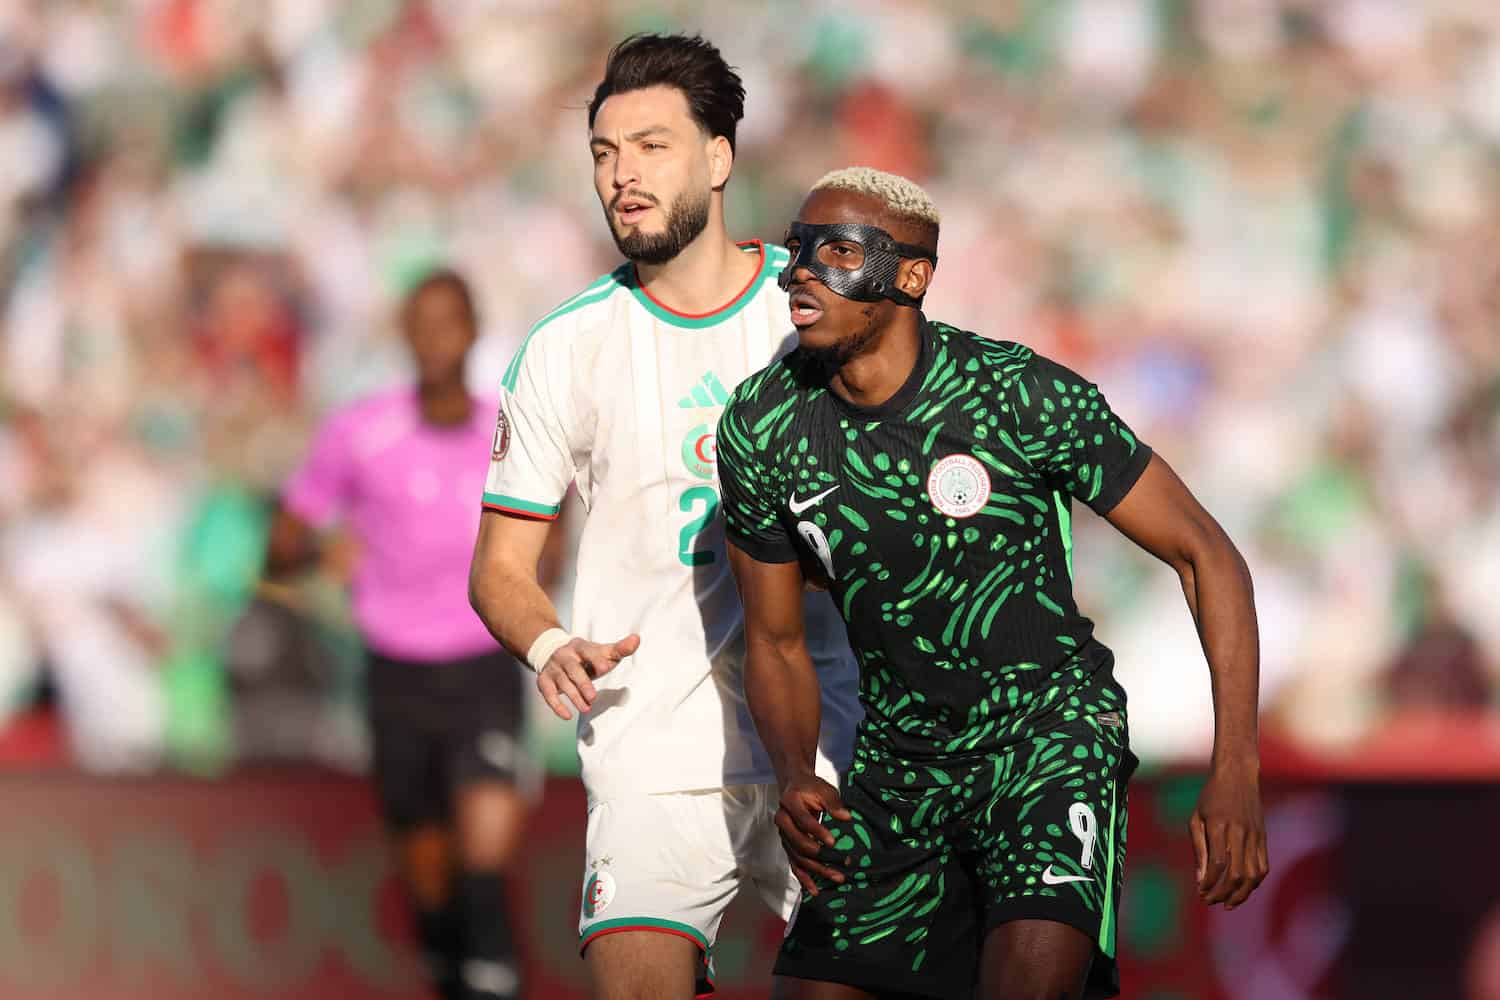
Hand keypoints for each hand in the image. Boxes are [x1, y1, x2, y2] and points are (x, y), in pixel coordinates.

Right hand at [536, 634, 639, 719]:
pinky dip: (556, 705)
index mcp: (580, 646)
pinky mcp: (544, 681)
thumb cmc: (586, 657)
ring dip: (574, 697)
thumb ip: (619, 649)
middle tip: (593, 697)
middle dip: (583, 683)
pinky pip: (548, 694)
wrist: (553, 653)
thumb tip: (637, 639)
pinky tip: (567, 716)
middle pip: (572, 668)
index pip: (588, 651)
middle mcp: (564, 656)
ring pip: (562, 682)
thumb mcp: (601, 652)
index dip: (596, 659)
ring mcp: (553, 668)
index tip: (606, 667)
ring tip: (586, 709)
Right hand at [775, 774, 851, 895]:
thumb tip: (846, 817)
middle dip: (820, 856)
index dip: (817, 832)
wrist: (794, 788)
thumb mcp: (824, 789)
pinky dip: (804, 878)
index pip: (803, 821)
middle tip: (842, 863)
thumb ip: (834, 803)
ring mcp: (784, 836)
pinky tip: (815, 889)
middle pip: (799, 844)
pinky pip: (794, 864)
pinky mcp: (788, 846)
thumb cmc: (811, 788)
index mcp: (790, 803)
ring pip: (798, 857)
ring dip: (817, 870)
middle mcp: (782, 821)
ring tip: (837, 877)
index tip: (833, 842)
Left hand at [1190, 758, 1268, 909]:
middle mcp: (1240, 832)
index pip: (1217, 864)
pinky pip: (1263, 866)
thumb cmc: (1211, 797)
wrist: (1238, 776)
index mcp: (1219, 826)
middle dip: (1224, 893)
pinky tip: (1243, 889)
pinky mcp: (1264, 838)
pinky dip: (1254, 882)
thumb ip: (1199, 849)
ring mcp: (1255, 836)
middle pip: (1237, 874)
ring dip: (1242, 894)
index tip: (1201, 892)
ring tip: (1228, 903)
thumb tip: (1200, 879)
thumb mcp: (1197, 818)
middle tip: (1211, 901)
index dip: (1210, 883)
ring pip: (1254, 874)